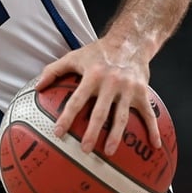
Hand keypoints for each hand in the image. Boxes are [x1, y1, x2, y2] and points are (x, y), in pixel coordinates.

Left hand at [34, 40, 160, 154]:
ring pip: (122, 116)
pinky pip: (149, 114)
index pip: (76, 100)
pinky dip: (153, 130)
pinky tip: (154, 146)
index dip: (67, 117)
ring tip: (109, 152)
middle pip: (100, 112)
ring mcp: (128, 89)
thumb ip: (54, 70)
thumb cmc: (99, 51)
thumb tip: (37, 87)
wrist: (131, 40)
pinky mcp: (142, 93)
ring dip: (116, 136)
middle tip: (85, 149)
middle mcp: (111, 83)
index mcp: (93, 76)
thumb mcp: (75, 56)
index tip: (58, 133)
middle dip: (92, 132)